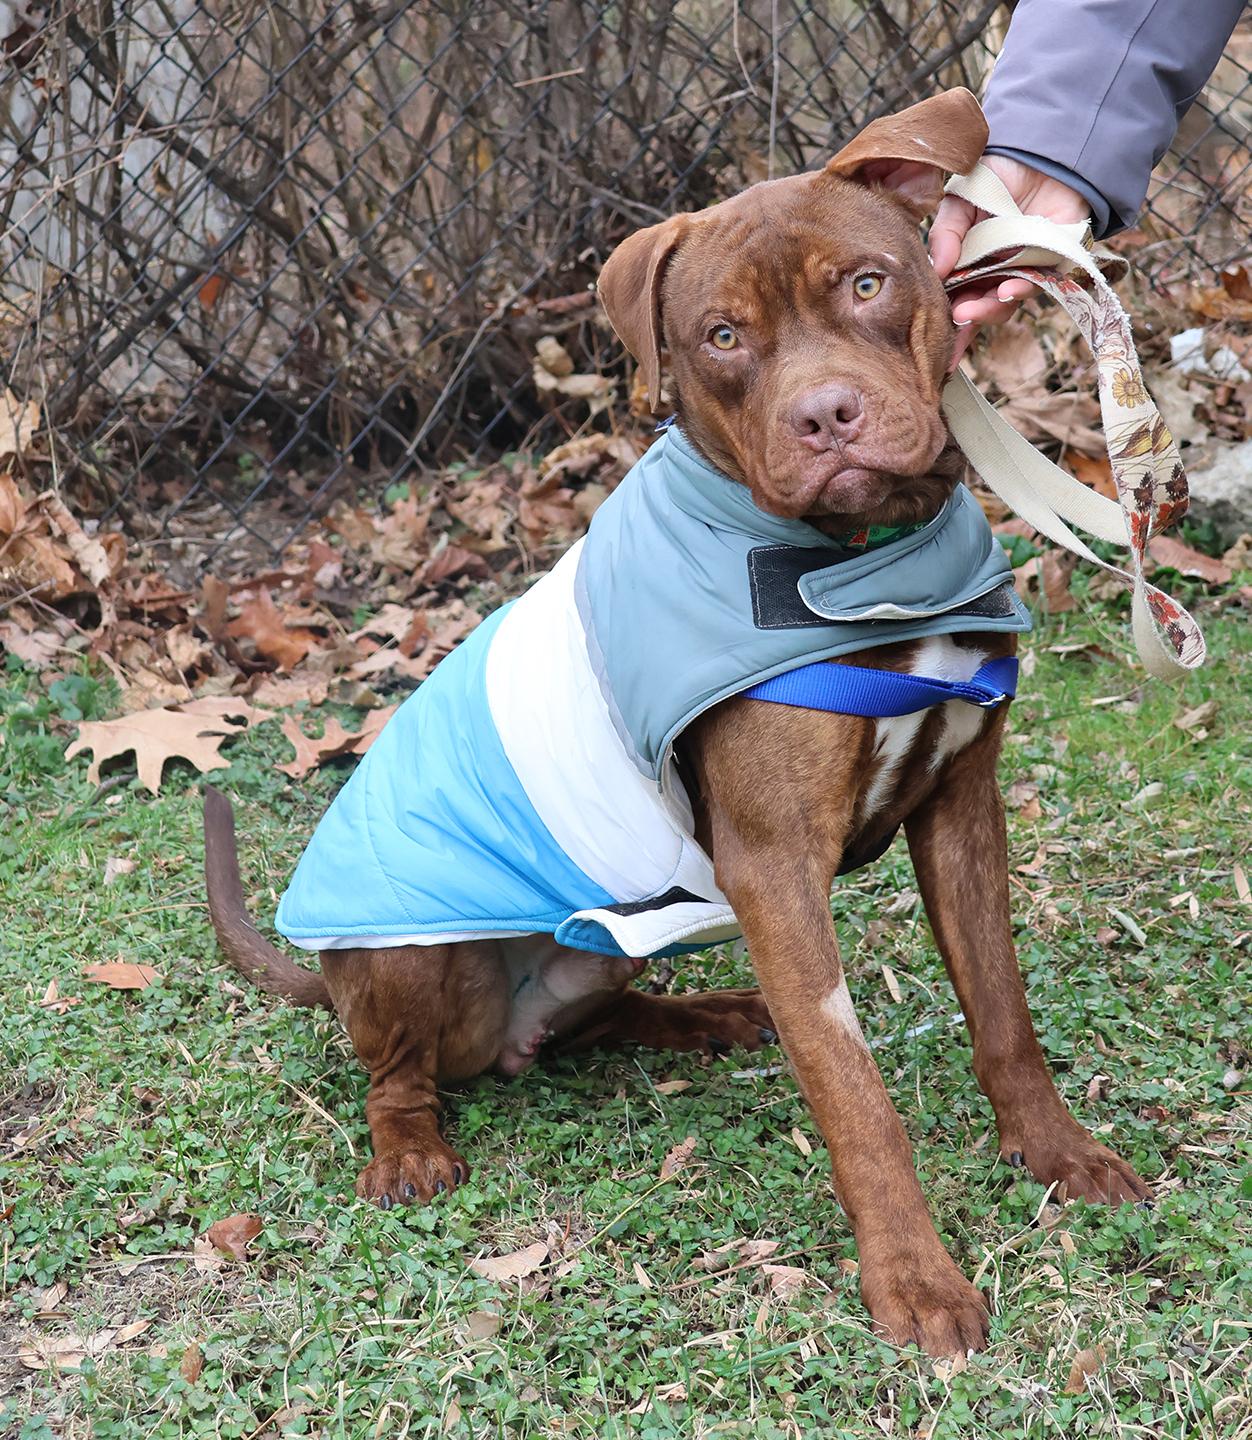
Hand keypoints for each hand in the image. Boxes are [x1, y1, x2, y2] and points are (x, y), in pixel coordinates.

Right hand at [929, 155, 1090, 366]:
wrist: (1044, 154)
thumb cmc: (1001, 175)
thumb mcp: (960, 200)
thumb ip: (946, 233)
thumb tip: (934, 269)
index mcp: (971, 262)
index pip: (955, 294)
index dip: (944, 312)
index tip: (929, 325)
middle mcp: (996, 271)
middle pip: (979, 306)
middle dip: (966, 318)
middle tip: (954, 319)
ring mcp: (1024, 271)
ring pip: (1005, 304)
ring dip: (989, 310)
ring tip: (973, 310)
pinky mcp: (1053, 264)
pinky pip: (1037, 284)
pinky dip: (1021, 290)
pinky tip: (1006, 292)